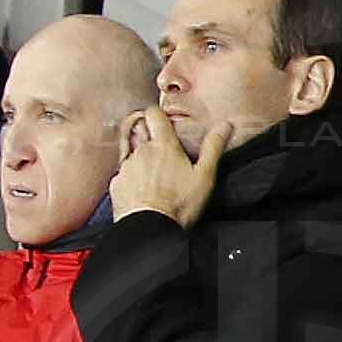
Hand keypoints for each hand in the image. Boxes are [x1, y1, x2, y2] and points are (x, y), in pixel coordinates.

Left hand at [113, 101, 224, 228]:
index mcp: (164, 146)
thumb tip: (225, 126)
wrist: (149, 228)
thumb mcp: (204, 176)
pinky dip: (131, 178)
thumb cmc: (178, 204)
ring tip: (153, 175)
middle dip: (149, 135)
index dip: (157, 113)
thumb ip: (213, 148)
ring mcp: (126, 167)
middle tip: (161, 149)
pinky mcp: (117, 183)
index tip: (162, 119)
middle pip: (140, 131)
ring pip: (131, 154)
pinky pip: (123, 174)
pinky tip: (141, 190)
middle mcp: (141, 151)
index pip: (154, 114)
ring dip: (140, 159)